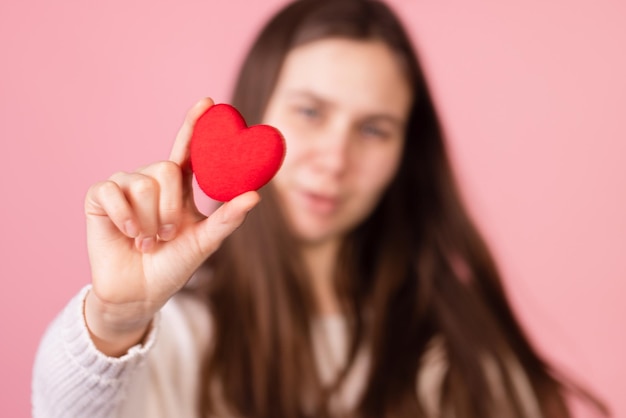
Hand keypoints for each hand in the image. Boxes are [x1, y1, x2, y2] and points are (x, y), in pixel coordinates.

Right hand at [83, 98, 259, 354]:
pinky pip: (113, 191)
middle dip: (170, 208)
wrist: (141, 293)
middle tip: (168, 235)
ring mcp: (124, 186)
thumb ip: (227, 218)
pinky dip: (124, 217)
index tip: (208, 102)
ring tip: (148, 240)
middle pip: (166, 168)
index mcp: (178, 187)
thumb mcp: (204, 241)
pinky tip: (128, 234)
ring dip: (150, 220)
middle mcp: (152, 180)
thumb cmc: (174, 265)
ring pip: (142, 183)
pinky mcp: (100, 197)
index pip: (187, 149)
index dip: (194, 125)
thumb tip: (255, 195)